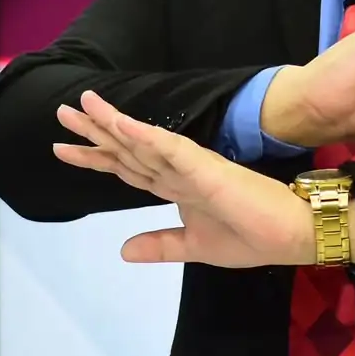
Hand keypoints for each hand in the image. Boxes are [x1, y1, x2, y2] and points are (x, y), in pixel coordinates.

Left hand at [53, 91, 317, 266]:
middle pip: (129, 148)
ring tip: (83, 105)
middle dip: (94, 132)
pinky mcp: (208, 169)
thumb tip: (122, 250)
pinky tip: (123, 124)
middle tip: (61, 113)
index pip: (129, 167)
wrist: (292, 234)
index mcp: (177, 186)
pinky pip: (171, 149)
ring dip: (113, 123)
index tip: (64, 148)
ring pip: (144, 141)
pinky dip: (146, 136)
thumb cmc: (251, 236)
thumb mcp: (196, 247)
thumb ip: (161, 244)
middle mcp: (180, 170)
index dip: (97, 156)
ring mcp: (192, 166)